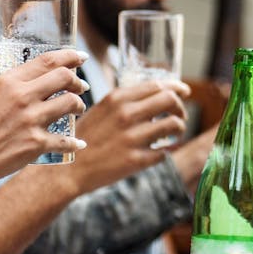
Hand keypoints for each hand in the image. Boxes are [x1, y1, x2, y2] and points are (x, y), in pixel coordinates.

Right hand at [0, 48, 86, 187]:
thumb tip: (2, 72)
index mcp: (9, 82)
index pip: (47, 60)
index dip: (70, 56)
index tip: (80, 56)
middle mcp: (23, 97)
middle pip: (65, 77)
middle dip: (77, 80)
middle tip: (81, 86)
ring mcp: (32, 120)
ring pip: (71, 103)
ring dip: (79, 105)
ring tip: (78, 108)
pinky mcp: (37, 143)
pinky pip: (66, 140)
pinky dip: (75, 142)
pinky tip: (78, 143)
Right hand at [68, 80, 190, 190]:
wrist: (68, 168)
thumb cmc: (86, 137)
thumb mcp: (102, 109)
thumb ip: (127, 101)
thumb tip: (159, 93)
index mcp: (117, 98)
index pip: (158, 85)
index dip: (177, 88)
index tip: (185, 92)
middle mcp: (126, 114)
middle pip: (171, 100)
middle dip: (181, 107)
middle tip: (179, 115)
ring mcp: (132, 138)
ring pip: (174, 124)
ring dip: (179, 128)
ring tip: (173, 134)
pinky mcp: (136, 160)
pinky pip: (165, 151)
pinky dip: (166, 150)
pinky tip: (160, 151)